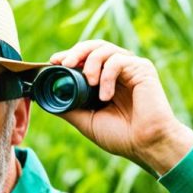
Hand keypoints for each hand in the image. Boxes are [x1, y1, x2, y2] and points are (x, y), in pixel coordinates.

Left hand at [49, 40, 192, 174]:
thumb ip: (69, 107)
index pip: (86, 58)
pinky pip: (118, 60)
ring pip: (105, 48)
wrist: (146, 145)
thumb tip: (46, 98)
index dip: (69, 56)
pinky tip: (105, 95)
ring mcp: (131, 68)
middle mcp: (119, 71)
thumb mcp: (86, 121)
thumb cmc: (121, 136)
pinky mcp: (142, 68)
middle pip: (94, 46)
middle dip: (76, 51)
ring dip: (90, 62)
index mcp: (106, 80)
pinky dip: (107, 76)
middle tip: (64, 63)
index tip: (54, 61)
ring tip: (89, 82)